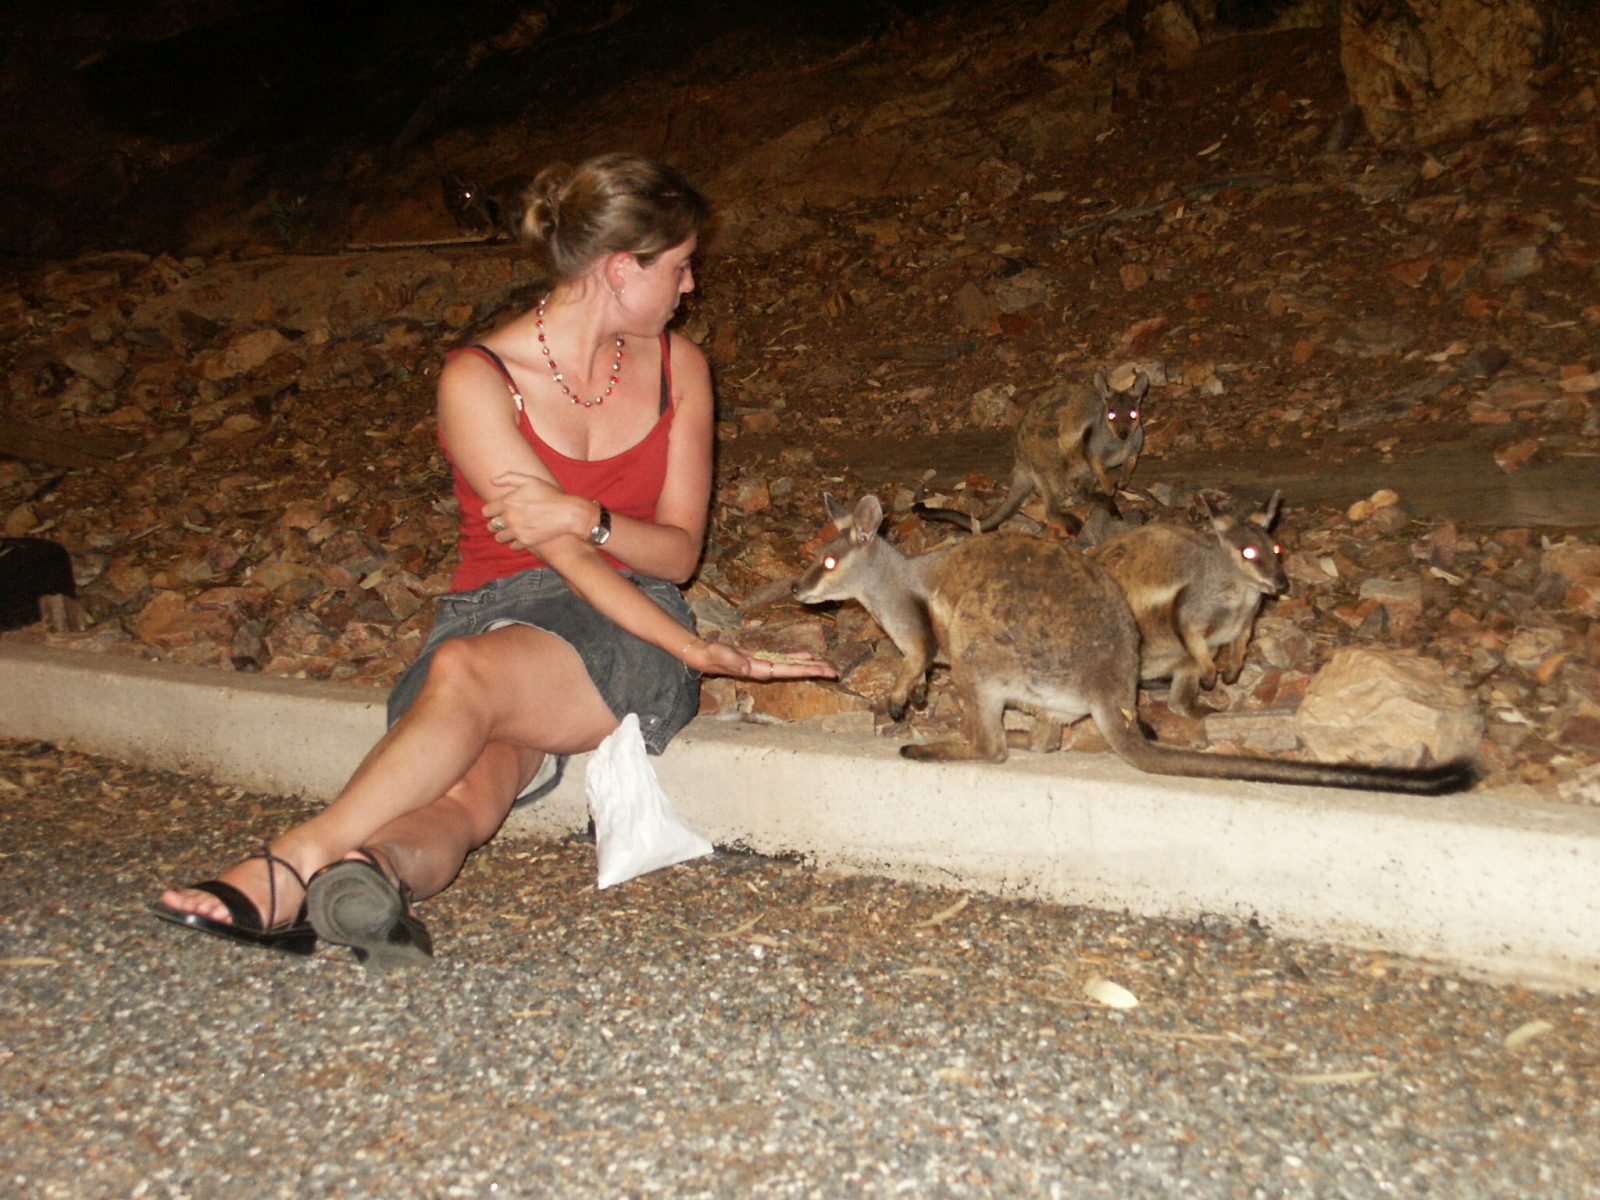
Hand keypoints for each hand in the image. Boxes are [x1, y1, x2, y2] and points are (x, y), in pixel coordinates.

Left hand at [483, 471, 588, 548]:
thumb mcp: (530, 480)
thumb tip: (491, 481)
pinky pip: (512, 546)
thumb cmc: (550, 494)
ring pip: (499, 538)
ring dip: (503, 534)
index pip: (486, 511)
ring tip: (512, 530)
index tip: (498, 511)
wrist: (568, 513)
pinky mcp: (526, 541)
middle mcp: (509, 517)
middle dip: (496, 523)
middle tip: (506, 521)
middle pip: (491, 526)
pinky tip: (522, 536)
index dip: (491, 511)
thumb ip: (509, 478)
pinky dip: (515, 543)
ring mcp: (517, 531)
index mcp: (507, 501)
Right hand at [683, 638, 837, 681]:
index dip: (808, 671)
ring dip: (810, 666)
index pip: (789, 671)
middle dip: (815, 671)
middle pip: (796, 671)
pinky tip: (808, 656)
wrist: (705, 655)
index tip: (824, 672)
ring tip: (827, 666)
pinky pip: (785, 659)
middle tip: (835, 671)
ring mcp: (766, 665)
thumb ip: (736, 663)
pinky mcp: (764, 659)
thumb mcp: (723, 657)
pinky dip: (797, 658)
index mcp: (761, 670)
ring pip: (793, 666)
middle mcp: (767, 670)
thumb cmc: (713, 656)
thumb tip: (749, 669)